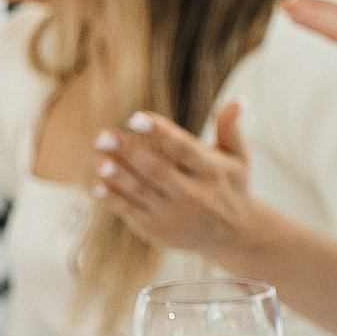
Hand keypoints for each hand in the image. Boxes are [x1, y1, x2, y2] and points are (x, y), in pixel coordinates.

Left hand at [93, 103, 263, 256]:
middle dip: (129, 152)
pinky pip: (130, 211)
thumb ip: (231, 128)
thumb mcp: (238, 158)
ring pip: (140, 191)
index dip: (160, 133)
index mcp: (210, 171)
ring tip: (100, 161)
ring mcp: (172, 213)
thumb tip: (238, 100)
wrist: (232, 235)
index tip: (138, 118)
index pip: (183, 149)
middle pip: (157, 170)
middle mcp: (193, 194)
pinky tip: (98, 185)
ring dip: (118, 176)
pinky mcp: (156, 229)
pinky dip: (113, 199)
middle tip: (104, 135)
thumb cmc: (230, 186)